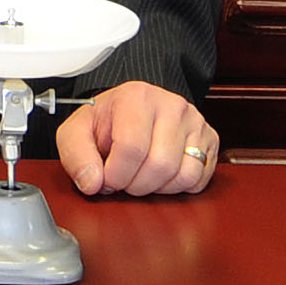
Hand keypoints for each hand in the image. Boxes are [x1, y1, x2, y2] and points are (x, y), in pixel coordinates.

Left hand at [57, 80, 217, 197]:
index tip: (106, 178)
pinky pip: (199, 179)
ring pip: (184, 175)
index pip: (131, 148)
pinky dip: (178, 187)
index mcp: (137, 96)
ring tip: (141, 176)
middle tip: (123, 179)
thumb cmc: (105, 123)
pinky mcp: (210, 138)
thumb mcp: (77, 133)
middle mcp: (172, 105)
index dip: (115, 175)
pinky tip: (161, 176)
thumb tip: (92, 182)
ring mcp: (195, 121)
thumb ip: (76, 156)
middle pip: (160, 165)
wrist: (130, 112)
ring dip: (157, 188)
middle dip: (136, 185)